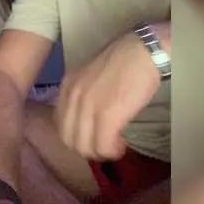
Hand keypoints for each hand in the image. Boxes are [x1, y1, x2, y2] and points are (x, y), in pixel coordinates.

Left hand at [55, 23, 168, 159]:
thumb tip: (86, 119)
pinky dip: (112, 151)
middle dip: (87, 148)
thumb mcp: (91, 76)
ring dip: (100, 152)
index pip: (60, 124)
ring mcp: (88, 106)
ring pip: (84, 147)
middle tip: (105, 144)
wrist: (143, 51)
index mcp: (67, 86)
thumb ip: (83, 94)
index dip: (76, 136)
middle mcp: (72, 96)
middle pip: (69, 139)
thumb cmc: (123, 61)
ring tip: (115, 145)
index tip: (93, 136)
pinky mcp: (107, 115)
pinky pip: (103, 146)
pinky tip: (121, 144)